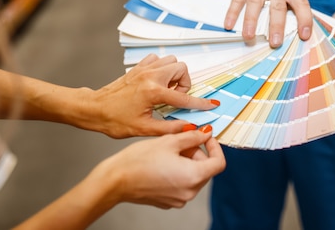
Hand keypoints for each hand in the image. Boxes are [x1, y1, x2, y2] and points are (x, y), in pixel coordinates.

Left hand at [80, 54, 218, 137]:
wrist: (94, 109)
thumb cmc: (114, 120)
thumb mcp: (144, 129)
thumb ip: (170, 128)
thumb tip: (190, 128)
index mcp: (153, 92)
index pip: (184, 98)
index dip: (200, 103)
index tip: (211, 105)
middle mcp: (151, 76)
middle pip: (181, 69)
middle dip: (184, 84)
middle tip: (175, 98)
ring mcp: (144, 69)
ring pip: (171, 61)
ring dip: (174, 75)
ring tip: (166, 91)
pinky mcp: (138, 68)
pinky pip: (158, 59)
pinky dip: (162, 68)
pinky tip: (157, 83)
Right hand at [96, 130, 225, 208]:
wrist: (116, 180)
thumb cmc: (139, 160)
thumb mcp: (169, 141)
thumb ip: (192, 137)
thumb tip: (206, 134)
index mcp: (193, 177)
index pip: (218, 163)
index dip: (215, 147)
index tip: (207, 137)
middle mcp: (189, 192)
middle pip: (206, 170)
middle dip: (198, 152)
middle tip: (184, 139)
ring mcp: (178, 199)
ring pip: (193, 176)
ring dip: (188, 161)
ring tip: (171, 148)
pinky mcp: (168, 201)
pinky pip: (181, 184)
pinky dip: (179, 171)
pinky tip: (164, 161)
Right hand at [226, 0, 312, 46]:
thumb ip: (294, 2)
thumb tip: (299, 30)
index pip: (302, 3)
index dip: (304, 19)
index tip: (304, 35)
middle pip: (277, 5)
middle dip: (276, 26)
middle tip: (275, 42)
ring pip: (255, 2)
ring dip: (251, 21)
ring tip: (249, 37)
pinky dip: (233, 12)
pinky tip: (230, 24)